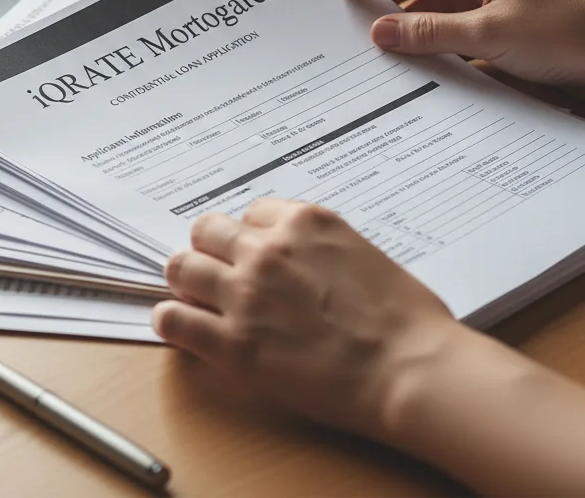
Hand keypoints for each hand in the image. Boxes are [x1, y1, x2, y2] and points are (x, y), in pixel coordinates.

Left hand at [152, 199, 461, 439]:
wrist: (412, 372)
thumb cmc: (407, 321)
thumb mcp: (363, 253)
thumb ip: (318, 248)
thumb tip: (300, 260)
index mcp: (303, 222)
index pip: (249, 212)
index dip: (250, 236)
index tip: (253, 255)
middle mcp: (267, 250)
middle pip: (207, 230)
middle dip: (211, 250)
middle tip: (219, 273)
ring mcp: (246, 294)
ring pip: (181, 266)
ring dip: (187, 280)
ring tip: (196, 297)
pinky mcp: (233, 342)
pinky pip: (173, 318)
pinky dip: (171, 320)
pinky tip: (181, 326)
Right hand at [337, 0, 584, 91]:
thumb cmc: (568, 35)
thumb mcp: (488, 35)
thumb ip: (428, 32)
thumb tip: (381, 32)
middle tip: (360, 16)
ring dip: (416, 16)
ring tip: (386, 39)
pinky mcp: (510, 15)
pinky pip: (461, 17)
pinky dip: (439, 32)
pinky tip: (423, 52)